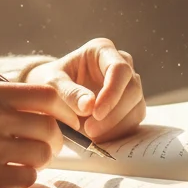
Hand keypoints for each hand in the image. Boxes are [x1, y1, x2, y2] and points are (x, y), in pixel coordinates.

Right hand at [0, 83, 79, 187]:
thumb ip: (8, 101)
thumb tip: (53, 113)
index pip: (47, 95)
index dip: (66, 111)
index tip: (70, 122)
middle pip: (50, 127)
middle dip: (57, 142)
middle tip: (50, 148)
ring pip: (42, 155)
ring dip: (39, 162)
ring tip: (24, 162)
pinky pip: (27, 178)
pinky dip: (24, 180)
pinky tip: (11, 177)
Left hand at [25, 38, 144, 143]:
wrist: (52, 94)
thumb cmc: (51, 83)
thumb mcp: (52, 84)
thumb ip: (69, 92)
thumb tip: (88, 107)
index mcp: (102, 50)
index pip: (119, 69)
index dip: (112, 92)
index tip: (95, 113)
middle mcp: (121, 63)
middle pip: (132, 88)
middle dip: (113, 114)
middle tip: (90, 131)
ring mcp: (128, 84)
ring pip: (136, 106)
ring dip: (116, 126)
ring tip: (90, 136)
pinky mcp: (130, 104)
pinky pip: (133, 120)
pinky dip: (118, 132)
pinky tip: (99, 137)